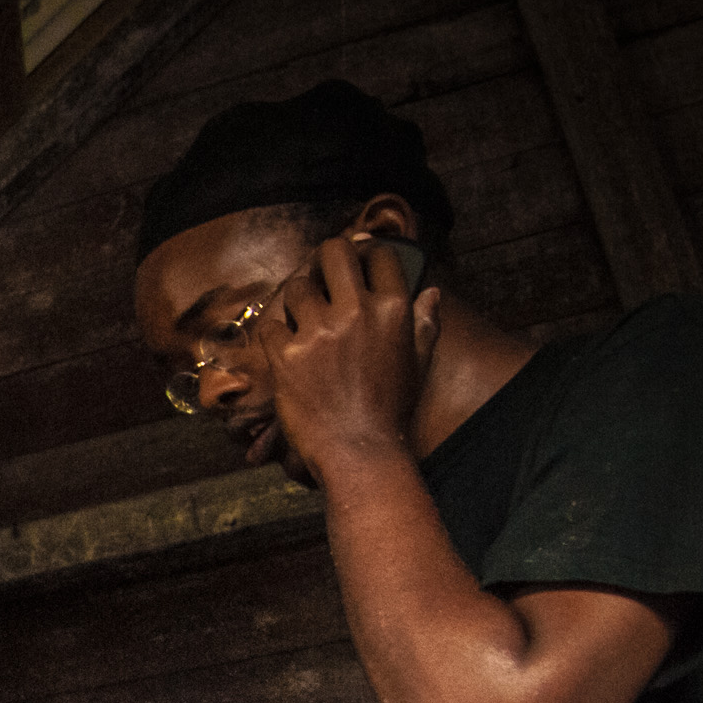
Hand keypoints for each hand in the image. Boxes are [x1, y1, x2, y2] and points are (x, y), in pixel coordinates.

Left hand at [259, 233, 440, 480]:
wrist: (360, 451)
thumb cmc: (392, 409)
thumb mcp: (418, 363)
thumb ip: (424, 323)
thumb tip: (432, 292)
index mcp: (393, 308)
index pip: (378, 254)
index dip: (365, 253)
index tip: (356, 263)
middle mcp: (356, 311)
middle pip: (332, 252)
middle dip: (324, 258)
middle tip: (320, 272)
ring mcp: (318, 331)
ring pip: (295, 286)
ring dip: (297, 299)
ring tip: (302, 317)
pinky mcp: (285, 354)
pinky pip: (270, 324)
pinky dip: (274, 333)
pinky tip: (284, 348)